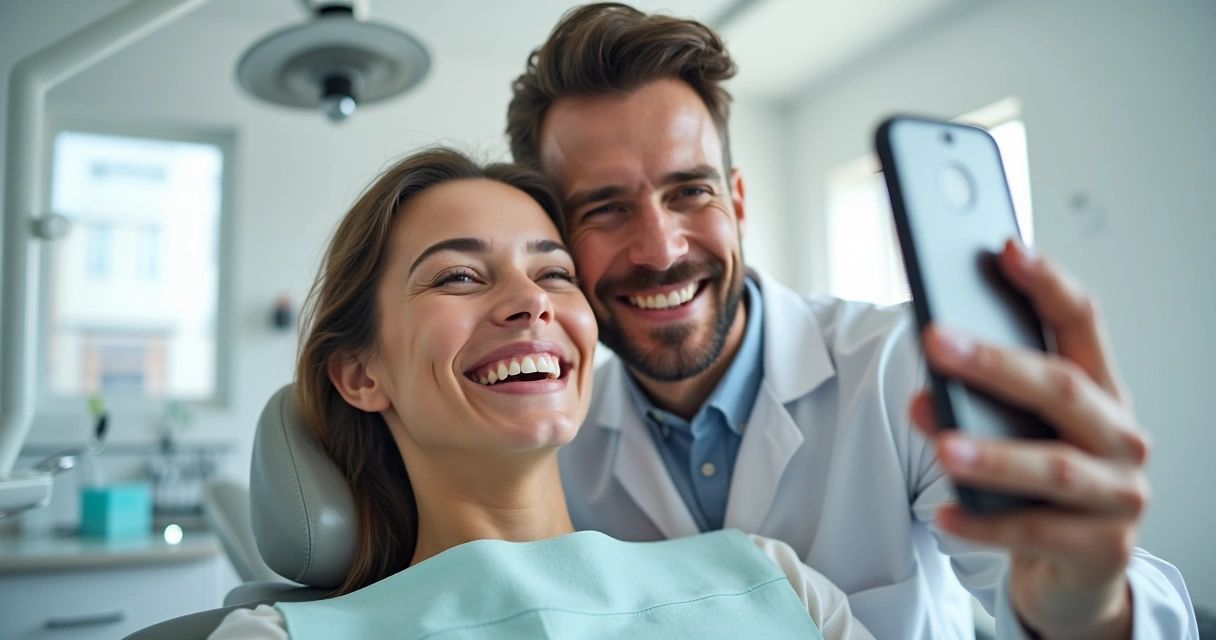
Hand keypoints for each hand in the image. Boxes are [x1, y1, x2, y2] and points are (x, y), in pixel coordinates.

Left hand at [910, 239, 1149, 639]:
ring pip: (1055, 467)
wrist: (1076, 571)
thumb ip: (982, 403)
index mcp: (1102, 391)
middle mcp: (1120, 436)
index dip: (1047, 284)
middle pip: (1063, 388)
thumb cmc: (1041, 485)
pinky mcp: (1101, 549)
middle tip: (936, 341)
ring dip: (995, 454)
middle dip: (997, 363)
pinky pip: (1034, 533)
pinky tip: (945, 513)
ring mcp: (1119, 495)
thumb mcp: (1021, 432)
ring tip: (944, 445)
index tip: (1006, 248)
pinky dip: (985, 523)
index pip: (1083, 323)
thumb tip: (926, 388)